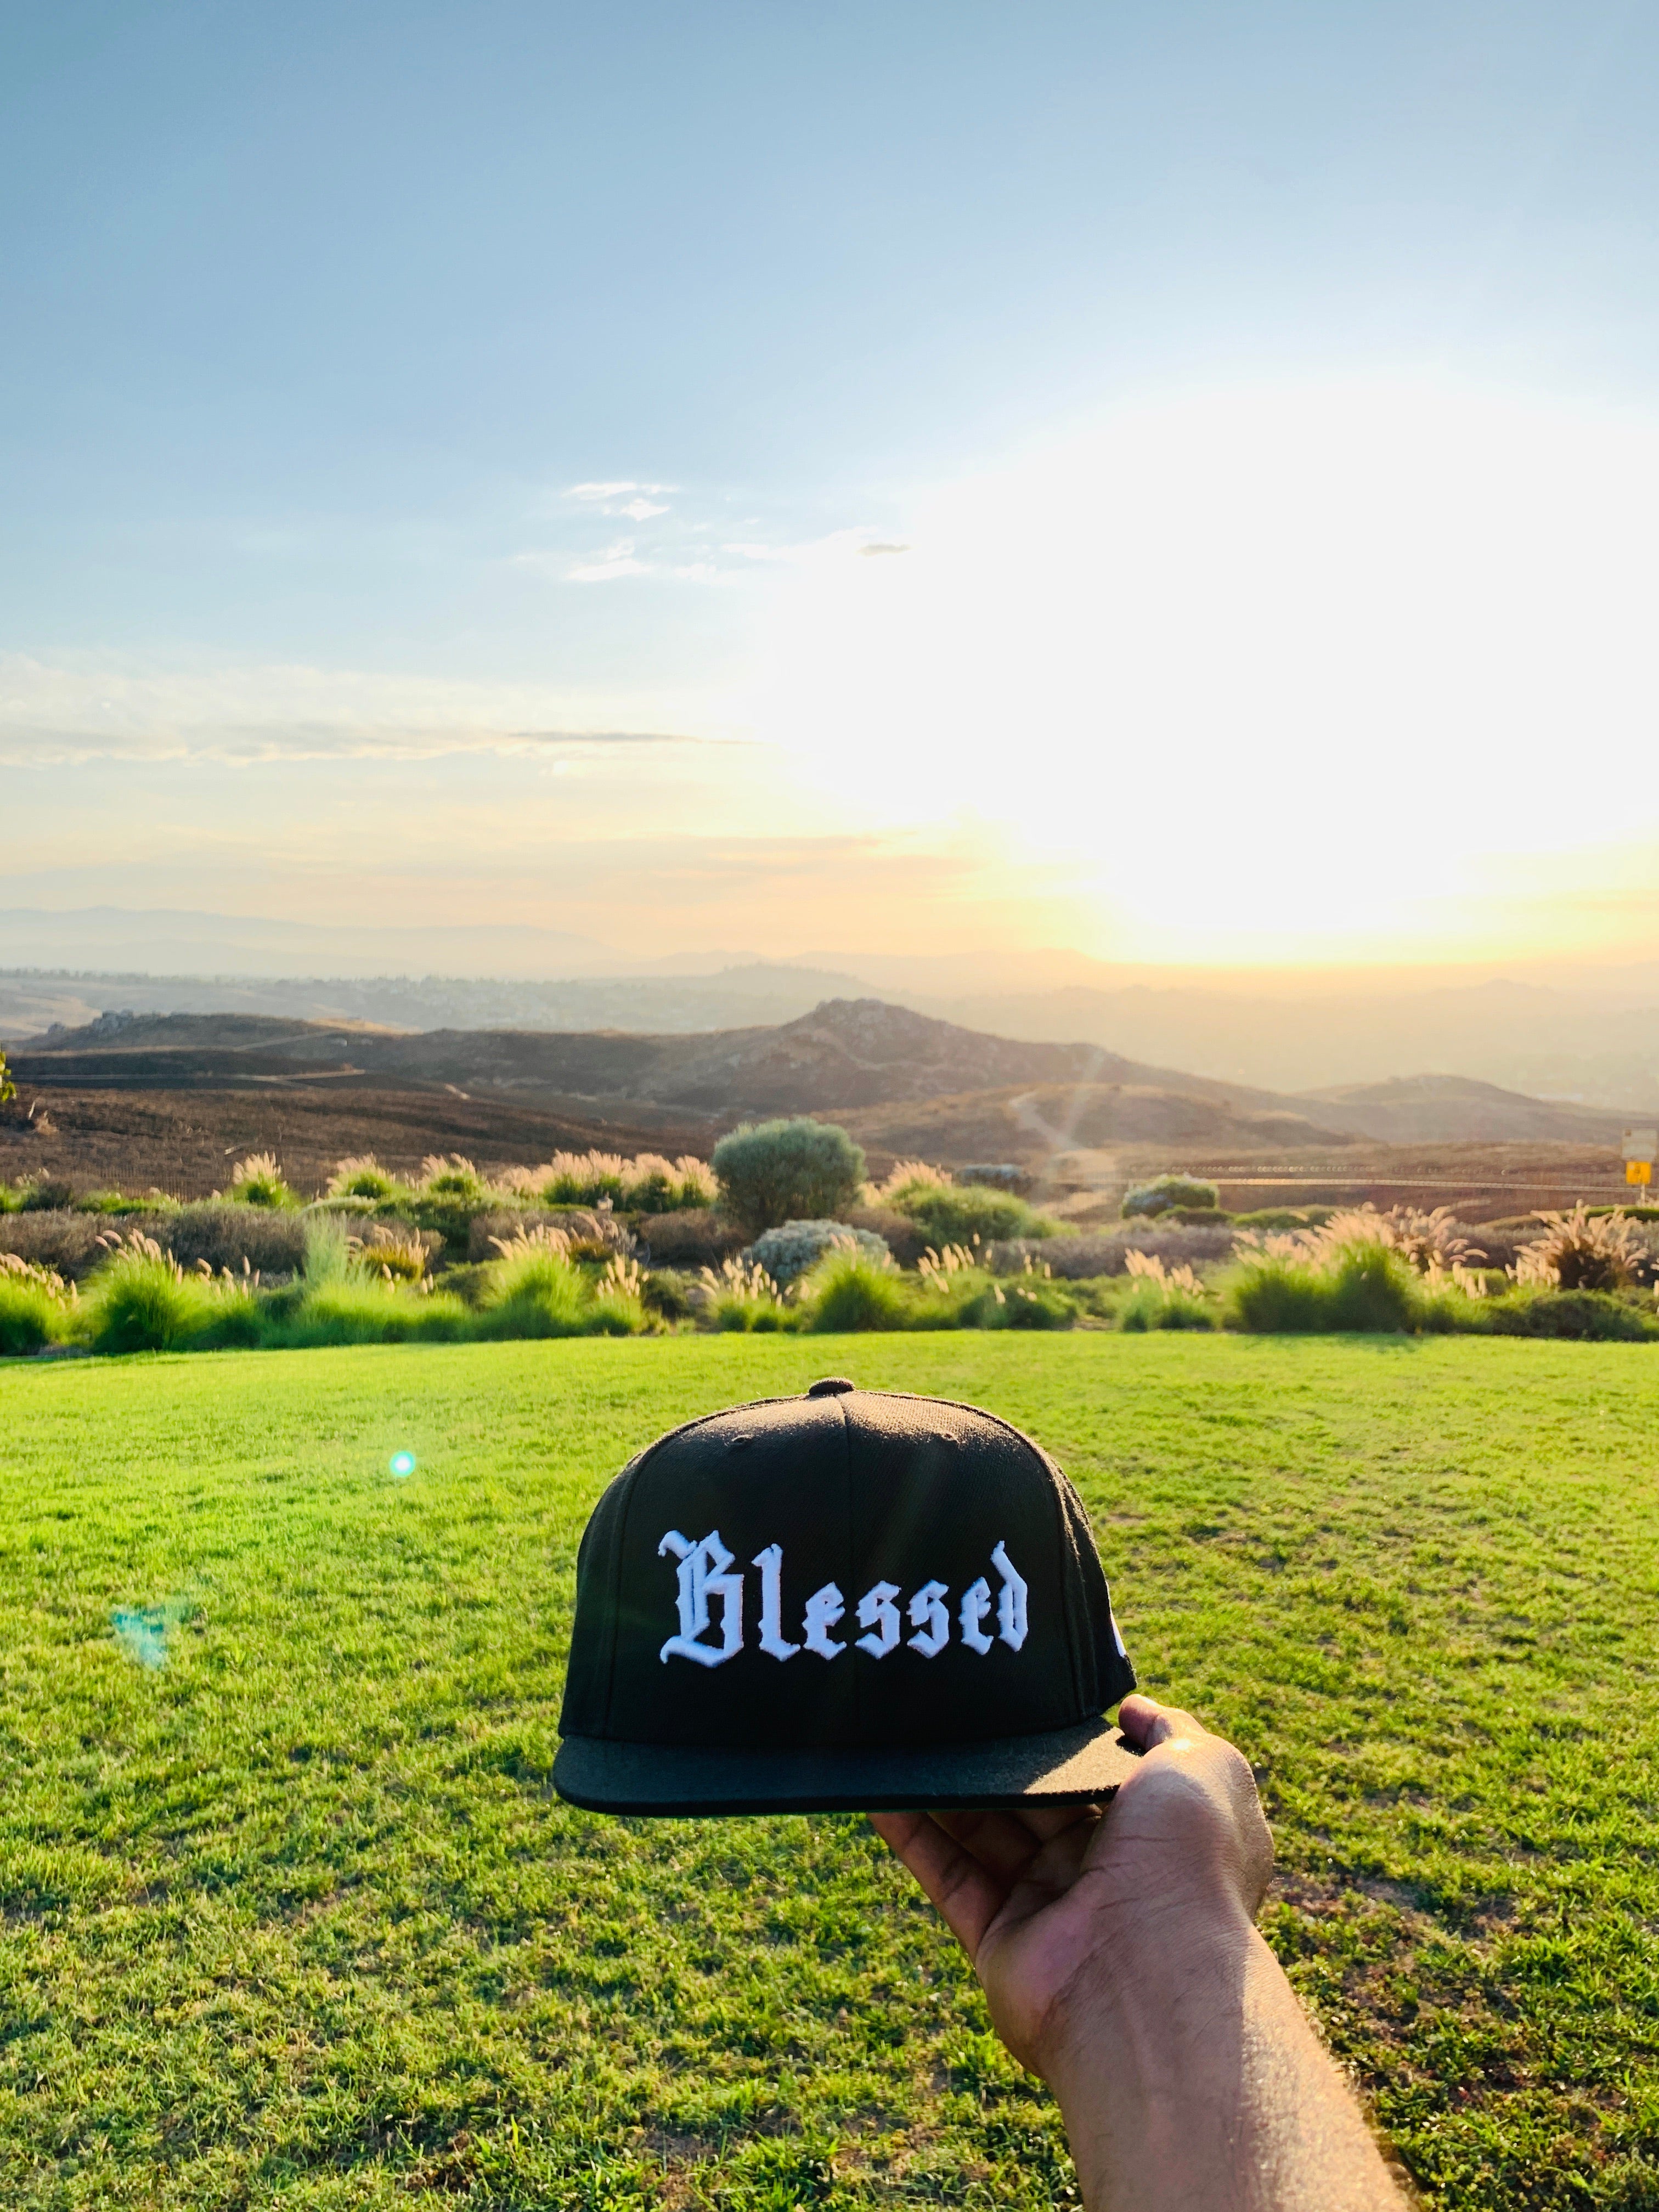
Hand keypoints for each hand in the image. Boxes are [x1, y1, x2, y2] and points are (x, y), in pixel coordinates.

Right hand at [870, 1694, 1272, 2079]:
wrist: (1147, 1975)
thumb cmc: (1184, 1861)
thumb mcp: (1201, 1766)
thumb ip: (1167, 1730)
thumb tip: (1131, 1708)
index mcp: (1154, 1832)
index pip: (1102, 1774)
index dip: (1066, 1739)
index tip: (1024, 1695)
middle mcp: (1104, 1872)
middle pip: (1036, 1800)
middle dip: (999, 1758)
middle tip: (951, 1706)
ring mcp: (1049, 1910)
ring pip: (984, 1834)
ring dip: (945, 1787)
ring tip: (905, 1732)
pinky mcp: (999, 1943)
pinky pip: (948, 1878)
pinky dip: (913, 1836)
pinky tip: (881, 1793)